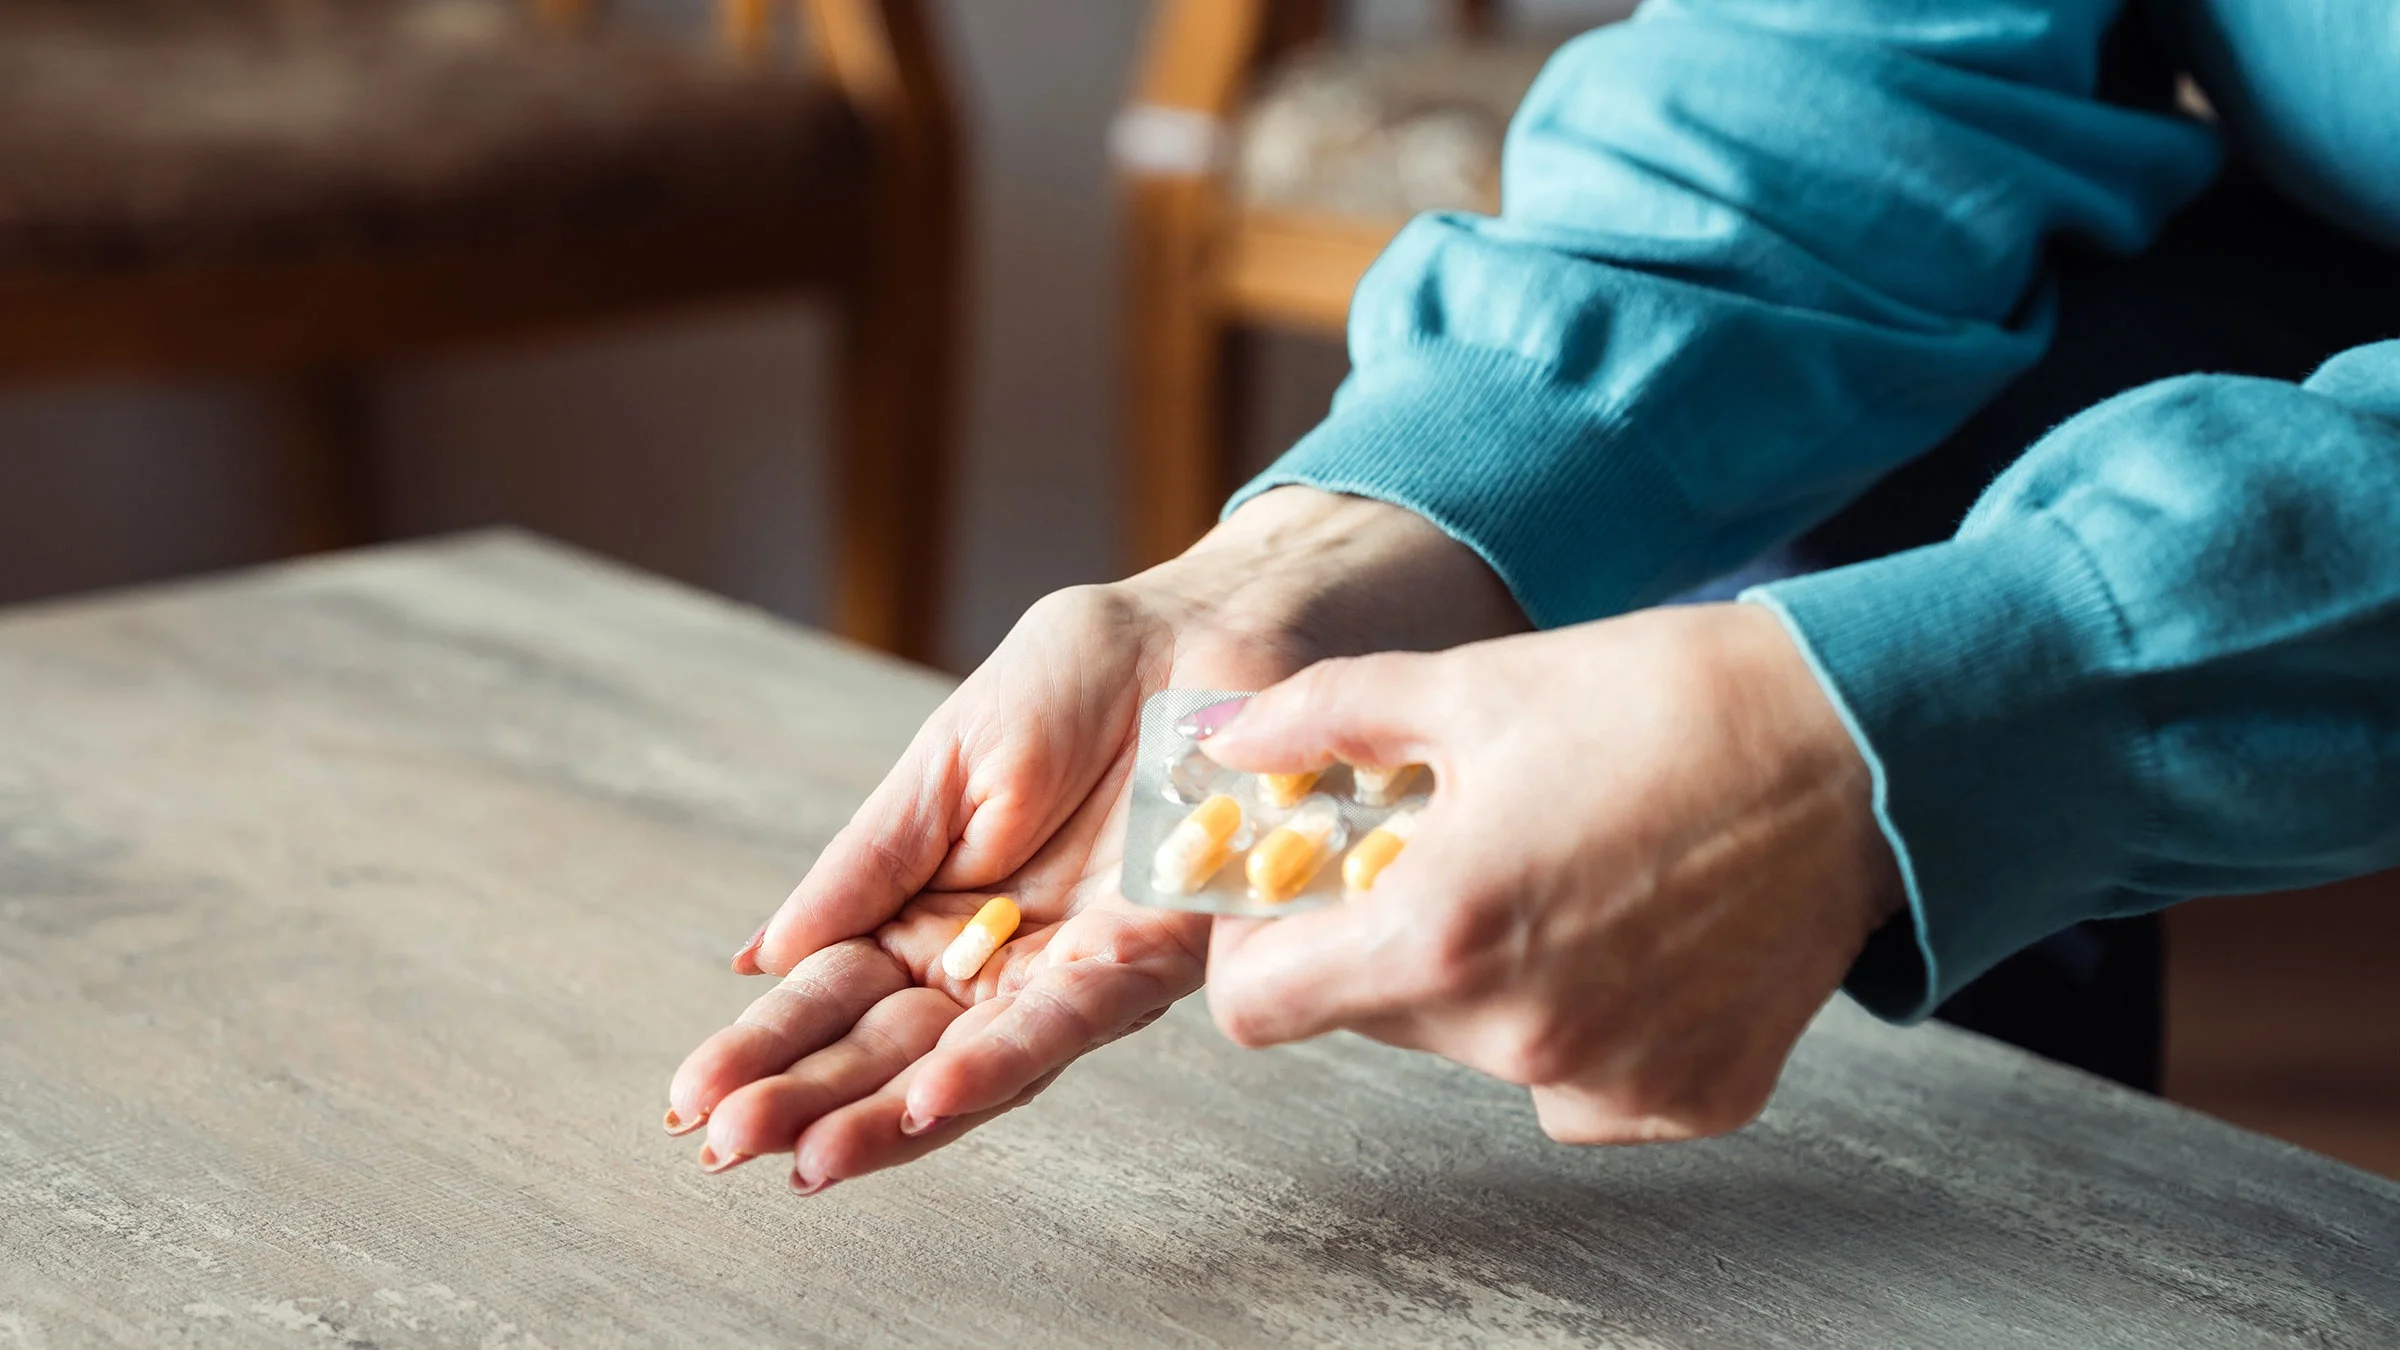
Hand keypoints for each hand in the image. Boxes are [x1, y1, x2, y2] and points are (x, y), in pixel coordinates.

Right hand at [665, 488, 1525, 1189]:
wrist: (1202, 636)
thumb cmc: (1080, 682)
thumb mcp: (945, 764)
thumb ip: (867, 863)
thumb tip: (762, 956)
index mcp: (934, 910)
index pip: (835, 995)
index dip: (768, 1046)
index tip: (691, 1098)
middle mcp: (1000, 962)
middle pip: (892, 1049)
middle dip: (809, 1099)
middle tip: (726, 1144)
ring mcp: (1073, 972)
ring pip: (972, 1064)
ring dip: (890, 1112)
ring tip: (809, 1153)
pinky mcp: (1151, 962)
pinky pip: (1068, 1026)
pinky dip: (998, 1062)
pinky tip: (933, 1094)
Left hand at [1201, 603, 1903, 1142]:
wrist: (1859, 743)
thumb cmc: (1665, 701)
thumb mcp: (1473, 683)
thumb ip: (1325, 717)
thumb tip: (1227, 737)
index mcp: (1441, 934)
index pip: (1261, 1008)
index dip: (1260, 946)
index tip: (1299, 894)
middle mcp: (1519, 1036)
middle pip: (1377, 1020)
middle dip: (1389, 938)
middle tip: (1452, 850)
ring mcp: (1612, 1081)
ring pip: (1482, 1047)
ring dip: (1492, 978)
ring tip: (1566, 874)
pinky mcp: (1692, 1101)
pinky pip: (1590, 1081)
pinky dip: (1594, 1021)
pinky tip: (1641, 932)